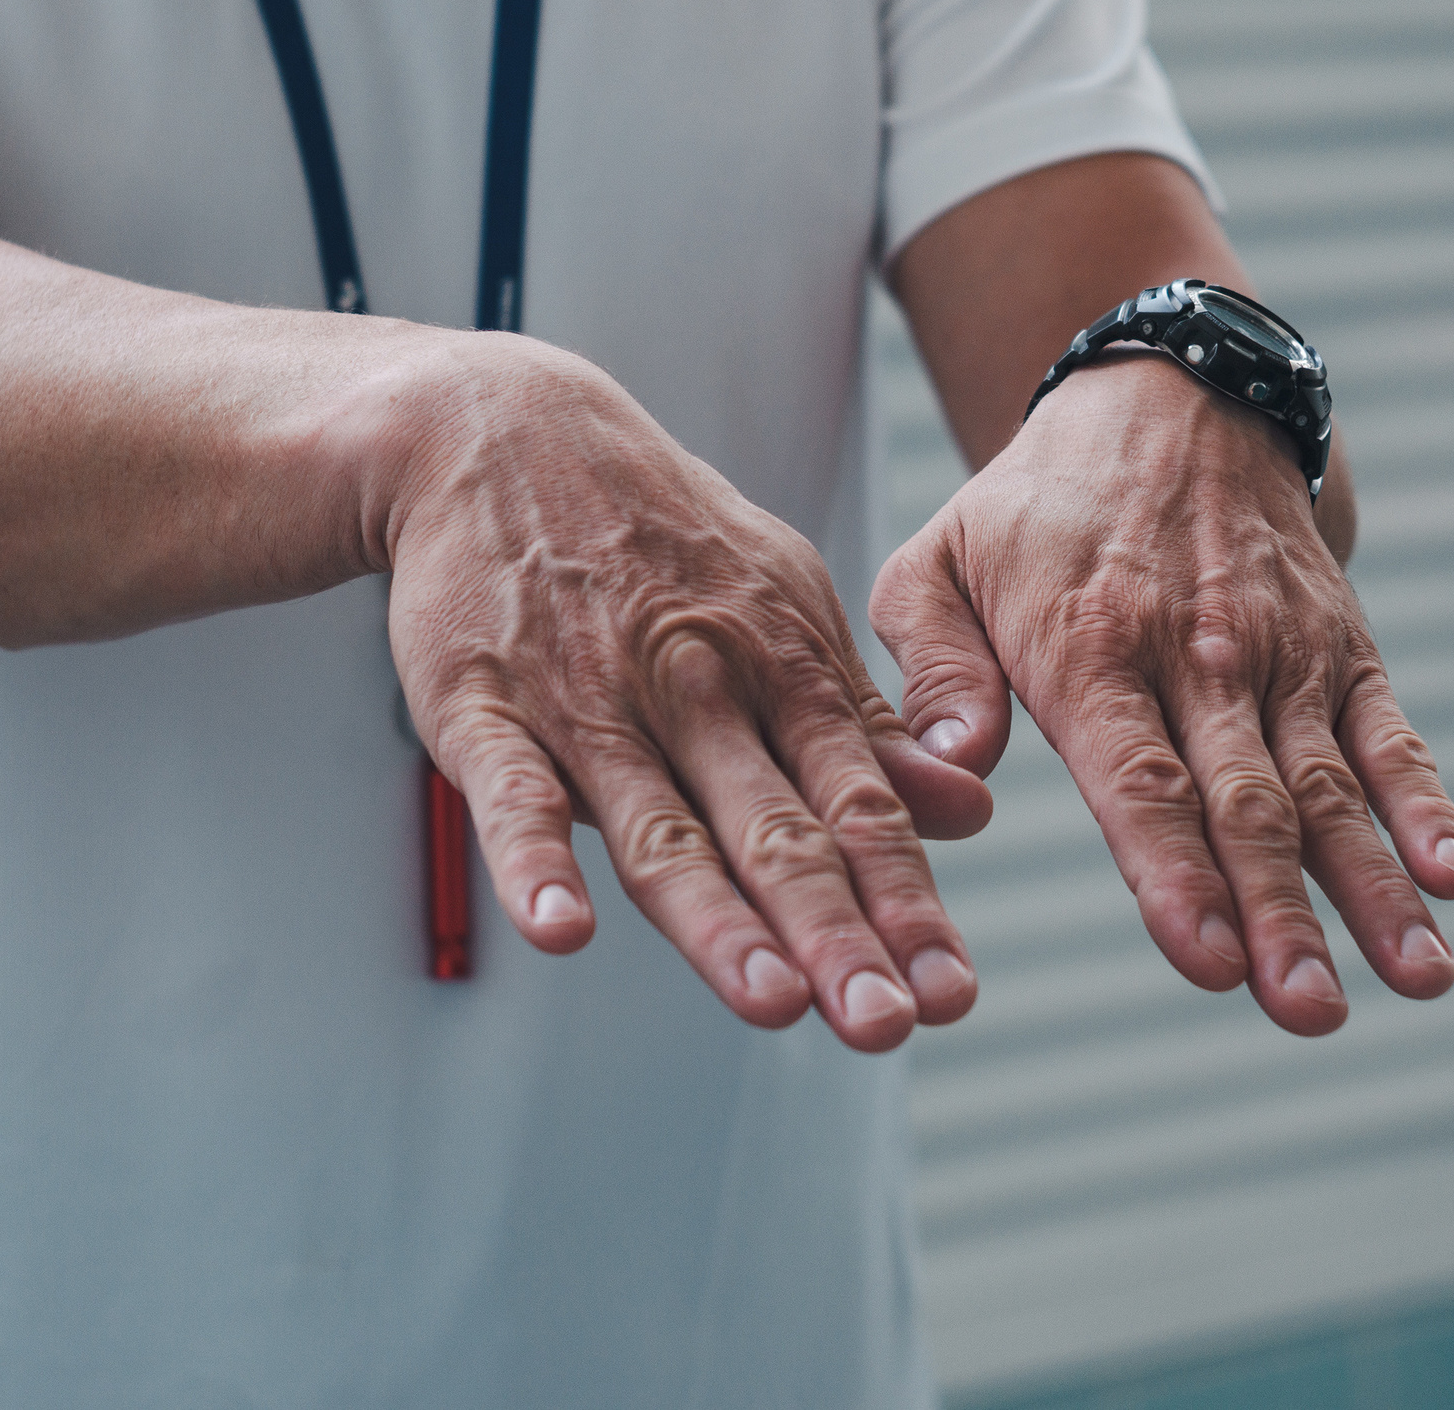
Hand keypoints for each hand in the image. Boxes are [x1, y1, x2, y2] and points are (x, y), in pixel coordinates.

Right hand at [382, 336, 991, 1050]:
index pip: (857, 805)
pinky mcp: (482, 701)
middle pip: (773, 828)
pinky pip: (508, 789)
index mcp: (781, 669)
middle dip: (834, 931)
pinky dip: (533, 860)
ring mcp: (588, 699)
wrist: (506, 429)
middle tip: (886, 1025)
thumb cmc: (662, 539)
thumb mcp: (784, 606)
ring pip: (658, 825)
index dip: (905, 901)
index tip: (950, 993)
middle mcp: (698, 689)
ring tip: (769, 1002)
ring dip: (715, 917)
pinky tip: (561, 929)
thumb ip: (864, 723)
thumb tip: (971, 812)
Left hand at [870, 354, 1453, 1033]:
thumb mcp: (938, 564)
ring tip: (1417, 976)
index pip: (1140, 780)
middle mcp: (1200, 655)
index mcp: (1090, 648)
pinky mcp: (1342, 648)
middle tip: (1308, 1009)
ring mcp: (1281, 654)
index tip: (1207, 957)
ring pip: (1329, 785)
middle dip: (1282, 913)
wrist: (1166, 400)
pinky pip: (1390, 733)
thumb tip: (954, 773)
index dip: (1175, 872)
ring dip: (1372, 886)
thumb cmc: (1030, 512)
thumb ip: (938, 674)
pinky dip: (1425, 804)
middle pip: (1247, 802)